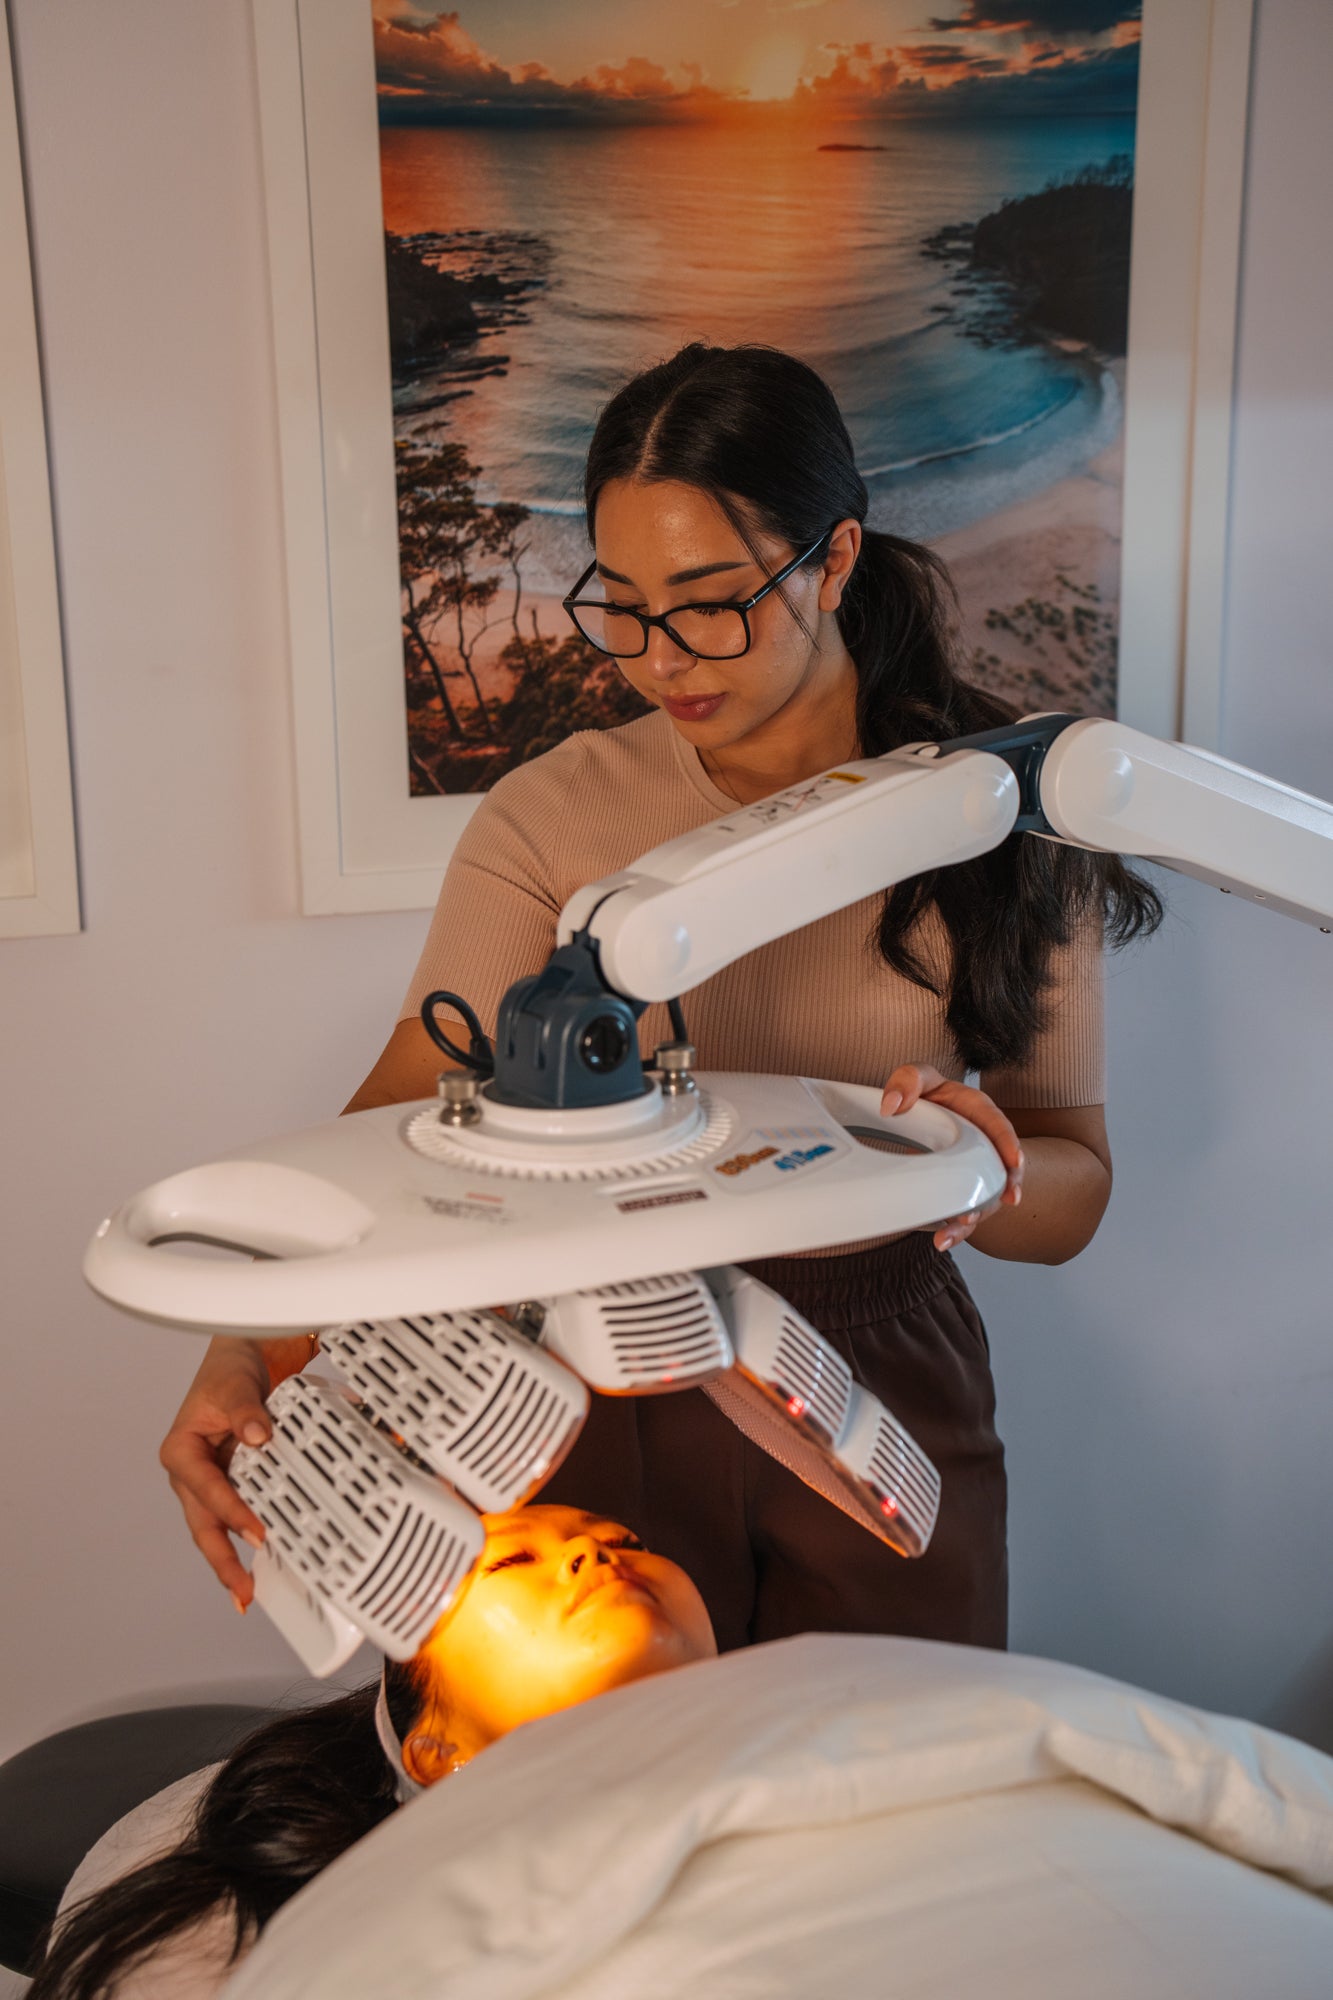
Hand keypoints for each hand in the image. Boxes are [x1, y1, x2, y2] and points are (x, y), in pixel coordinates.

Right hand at [159, 1337, 276, 1609]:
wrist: (244, 1357)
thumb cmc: (228, 1370)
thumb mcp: (235, 1385)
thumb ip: (246, 1412)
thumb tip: (258, 1436)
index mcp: (181, 1451)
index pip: (207, 1490)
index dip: (231, 1513)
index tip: (256, 1533)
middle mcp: (191, 1473)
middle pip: (203, 1524)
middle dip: (221, 1560)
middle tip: (242, 1592)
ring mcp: (210, 1481)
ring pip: (216, 1528)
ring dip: (230, 1559)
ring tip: (247, 1592)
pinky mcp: (230, 1483)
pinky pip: (236, 1515)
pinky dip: (246, 1537)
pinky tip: (264, 1560)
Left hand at [879, 1063, 1023, 1252]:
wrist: (918, 1113)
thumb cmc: (926, 1094)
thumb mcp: (919, 1078)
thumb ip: (908, 1080)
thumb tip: (892, 1104)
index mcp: (978, 1112)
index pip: (998, 1126)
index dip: (1009, 1144)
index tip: (1014, 1162)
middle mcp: (982, 1144)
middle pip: (999, 1171)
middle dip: (999, 1191)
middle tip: (988, 1206)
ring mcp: (973, 1170)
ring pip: (982, 1198)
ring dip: (970, 1218)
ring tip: (952, 1234)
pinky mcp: (959, 1190)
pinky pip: (963, 1211)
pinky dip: (954, 1229)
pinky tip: (942, 1240)